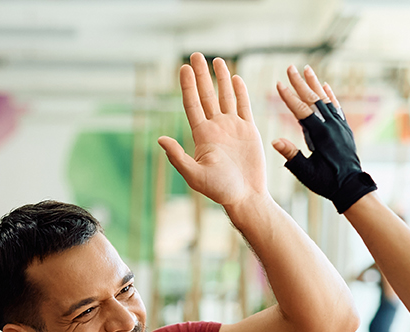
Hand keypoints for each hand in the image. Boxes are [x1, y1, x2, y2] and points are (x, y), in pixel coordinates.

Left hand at [157, 53, 269, 212]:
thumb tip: (160, 139)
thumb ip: (178, 156)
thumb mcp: (194, 174)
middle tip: (196, 55)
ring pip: (225, 97)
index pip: (192, 104)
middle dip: (201, 75)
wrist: (245, 196)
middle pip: (207, 95)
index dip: (188, 86)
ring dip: (220, 79)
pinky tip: (235, 78)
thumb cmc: (220, 189)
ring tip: (216, 60)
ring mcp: (233, 128)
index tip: (183, 68)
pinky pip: (244, 106)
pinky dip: (240, 91)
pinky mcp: (249, 130)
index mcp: (202, 136)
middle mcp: (216, 128)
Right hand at [272, 65, 375, 213]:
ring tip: (307, 69)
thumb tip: (275, 141)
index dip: (289, 97)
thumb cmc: (327, 183)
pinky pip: (336, 107)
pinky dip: (329, 95)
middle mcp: (332, 126)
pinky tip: (325, 86)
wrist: (351, 187)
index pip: (302, 111)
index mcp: (321, 135)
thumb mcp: (306, 173)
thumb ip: (291, 156)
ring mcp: (339, 126)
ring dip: (315, 84)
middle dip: (300, 83)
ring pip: (325, 99)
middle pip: (313, 99)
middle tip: (290, 67)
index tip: (278, 84)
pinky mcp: (344, 129)